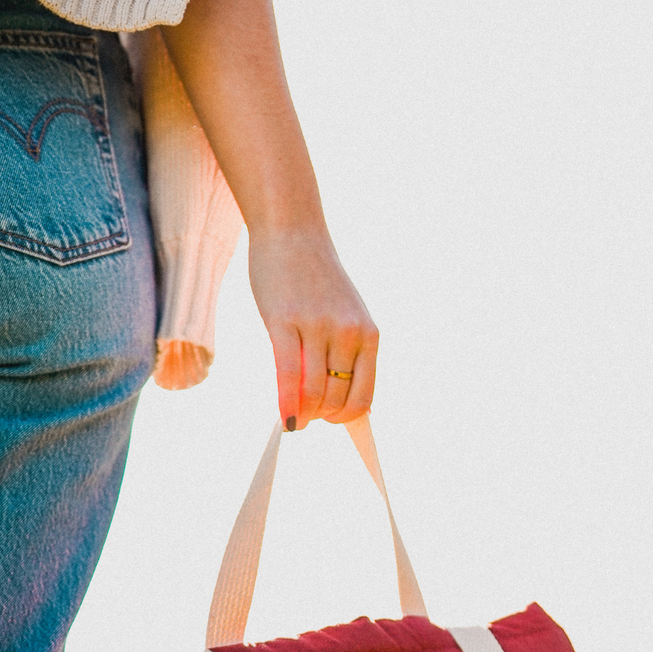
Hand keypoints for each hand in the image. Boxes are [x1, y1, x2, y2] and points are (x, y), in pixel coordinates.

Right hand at [248, 224, 377, 431]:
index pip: (364, 396)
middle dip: (320, 416)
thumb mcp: (342, 316)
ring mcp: (317, 327)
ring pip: (314, 392)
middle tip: (306, 417)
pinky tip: (285, 419)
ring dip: (304, 414)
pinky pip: (287, 376)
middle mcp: (348, 332)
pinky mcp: (284, 323)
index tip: (329, 418)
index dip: (345, 416)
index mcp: (368, 334)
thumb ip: (344, 353)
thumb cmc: (314, 279)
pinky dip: (286, 404)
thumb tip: (332, 402)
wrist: (291, 232)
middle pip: (336, 398)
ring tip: (295, 417)